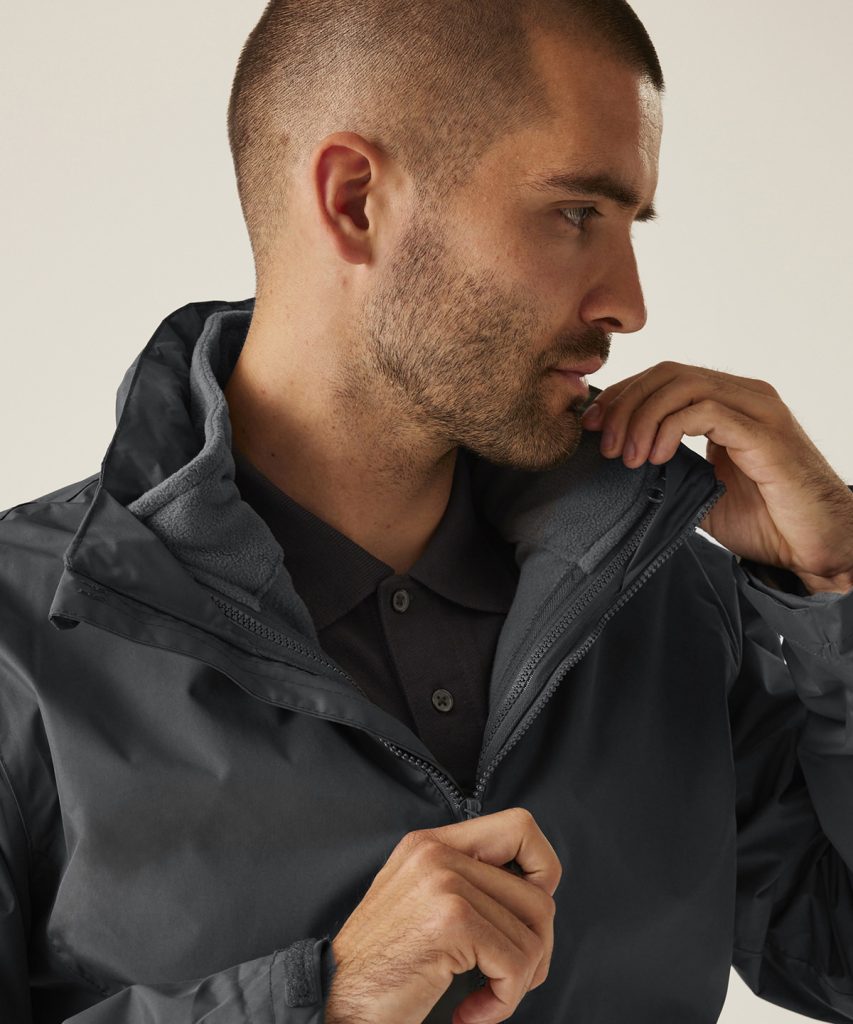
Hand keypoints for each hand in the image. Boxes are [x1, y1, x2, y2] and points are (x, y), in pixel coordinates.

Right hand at [324, 806, 561, 1023]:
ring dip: (518, 981)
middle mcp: (437, 852)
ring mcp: (444, 883)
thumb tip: (535, 891)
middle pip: (537, 894)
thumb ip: (466, 881)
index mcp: (431, 843)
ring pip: (533, 933)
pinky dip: (504, 1000)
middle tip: (505, 979)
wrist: (336, 1004)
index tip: (530, 917)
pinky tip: (473, 1013)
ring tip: (485, 998)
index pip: (520, 827)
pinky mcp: (452, 921)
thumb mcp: (418, 901)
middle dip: (535, 949)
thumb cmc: (380, 966)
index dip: (544, 870)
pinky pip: (517, 963)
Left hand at [580, 362, 852, 594]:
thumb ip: (668, 467)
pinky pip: (704, 410)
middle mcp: (745, 395)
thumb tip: (620, 458)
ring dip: (641, 417)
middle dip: (624, 403)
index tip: (592, 426)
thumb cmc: (766, 522)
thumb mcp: (701, 491)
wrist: (814, 547)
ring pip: (682, 384)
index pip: (665, 378)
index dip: (623, 396)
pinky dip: (669, 428)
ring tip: (627, 456)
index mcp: (731, 403)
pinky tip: (655, 457)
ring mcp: (757, 409)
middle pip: (667, 373)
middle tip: (603, 442)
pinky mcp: (763, 432)